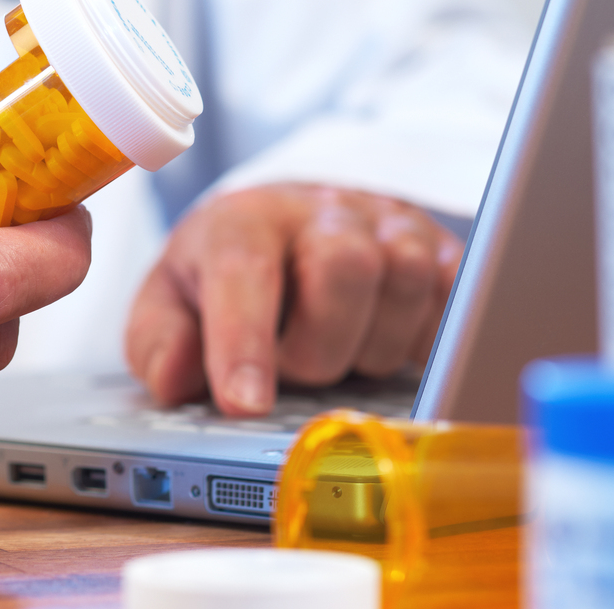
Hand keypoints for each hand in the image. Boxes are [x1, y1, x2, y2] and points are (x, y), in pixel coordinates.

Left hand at [124, 183, 460, 415]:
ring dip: (373, 342)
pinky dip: (427, 335)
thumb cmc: (225, 272)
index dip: (244, 340)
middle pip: (342, 264)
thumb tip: (175, 378)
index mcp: (243, 219)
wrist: (291, 224)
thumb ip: (157, 343)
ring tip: (340, 352)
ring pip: (405, 278)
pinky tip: (392, 346)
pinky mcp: (439, 248)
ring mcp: (384, 224)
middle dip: (319, 344)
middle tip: (297, 368)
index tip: (244, 402)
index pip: (243, 270)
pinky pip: (455, 292)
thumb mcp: (170, 303)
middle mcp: (318, 211)